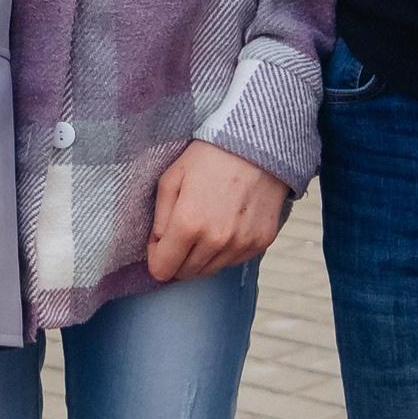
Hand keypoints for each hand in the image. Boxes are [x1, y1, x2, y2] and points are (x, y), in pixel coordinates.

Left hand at [146, 140, 287, 283]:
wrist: (258, 144)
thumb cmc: (210, 157)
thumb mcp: (172, 179)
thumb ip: (159, 219)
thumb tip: (157, 246)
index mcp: (188, 224)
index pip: (162, 270)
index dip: (156, 258)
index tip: (160, 242)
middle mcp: (216, 240)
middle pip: (186, 274)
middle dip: (178, 258)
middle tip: (181, 233)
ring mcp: (241, 244)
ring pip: (210, 270)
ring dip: (202, 256)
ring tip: (205, 225)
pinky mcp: (261, 242)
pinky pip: (234, 261)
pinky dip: (225, 251)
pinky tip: (226, 224)